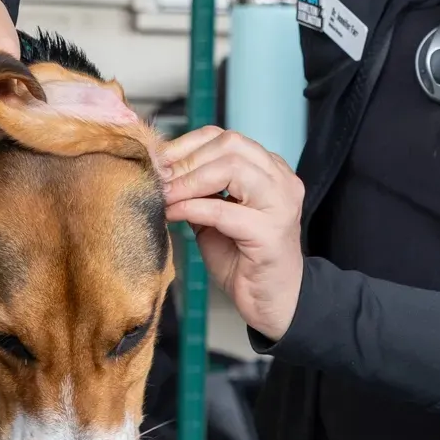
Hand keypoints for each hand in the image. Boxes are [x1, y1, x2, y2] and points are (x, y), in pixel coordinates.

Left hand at [160, 127, 304, 339]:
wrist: (271, 301)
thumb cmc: (243, 259)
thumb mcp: (215, 216)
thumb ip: (198, 192)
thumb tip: (159, 172)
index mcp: (271, 171)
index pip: (227, 138)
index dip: (188, 144)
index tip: (158, 159)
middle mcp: (282, 181)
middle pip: (231, 145)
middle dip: (186, 159)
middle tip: (158, 177)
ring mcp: (281, 205)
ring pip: (231, 168)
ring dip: (189, 181)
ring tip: (164, 195)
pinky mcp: (271, 233)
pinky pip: (224, 210)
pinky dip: (191, 208)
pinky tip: (172, 215)